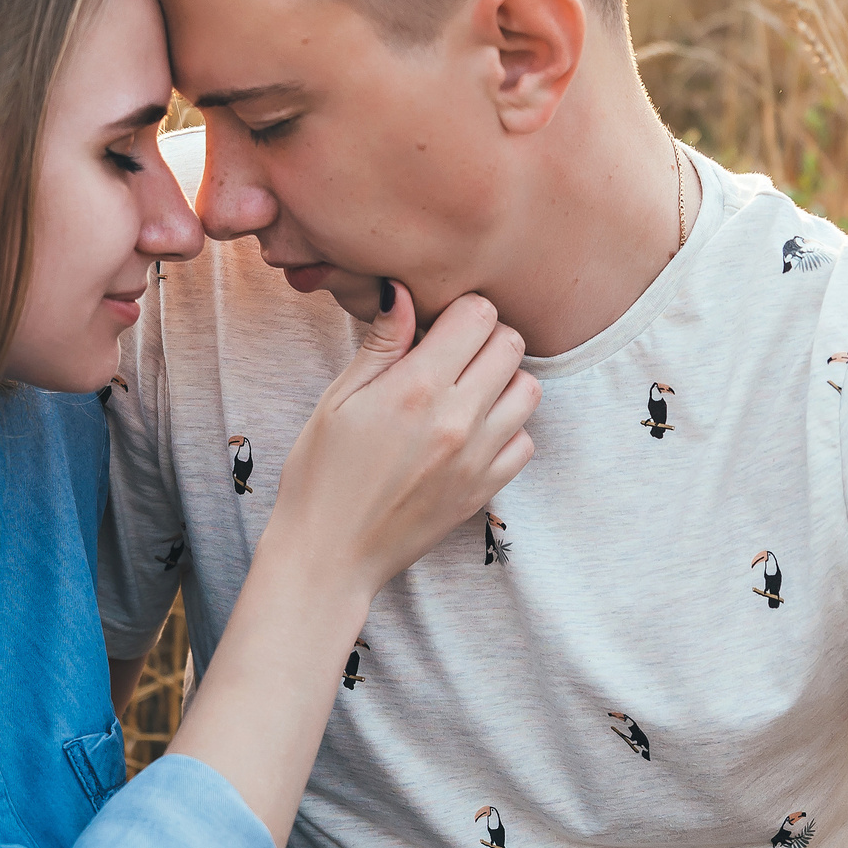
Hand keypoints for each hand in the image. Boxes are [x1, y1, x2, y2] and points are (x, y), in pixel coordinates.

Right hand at [264, 283, 538, 597]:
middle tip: (450, 354)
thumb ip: (381, 344)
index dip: (458, 310)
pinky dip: (507, 429)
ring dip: (501, 380)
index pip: (477, 314)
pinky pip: (524, 442)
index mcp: (416, 387)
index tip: (436, 325)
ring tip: (465, 391)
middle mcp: (457, 419)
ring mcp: (477, 457)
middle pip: (510, 343)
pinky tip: (472, 432)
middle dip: (483, 337)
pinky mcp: (485, 490)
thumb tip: (403, 291)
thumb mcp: (337, 400)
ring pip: (527, 390)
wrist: (329, 555)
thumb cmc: (320, 475)